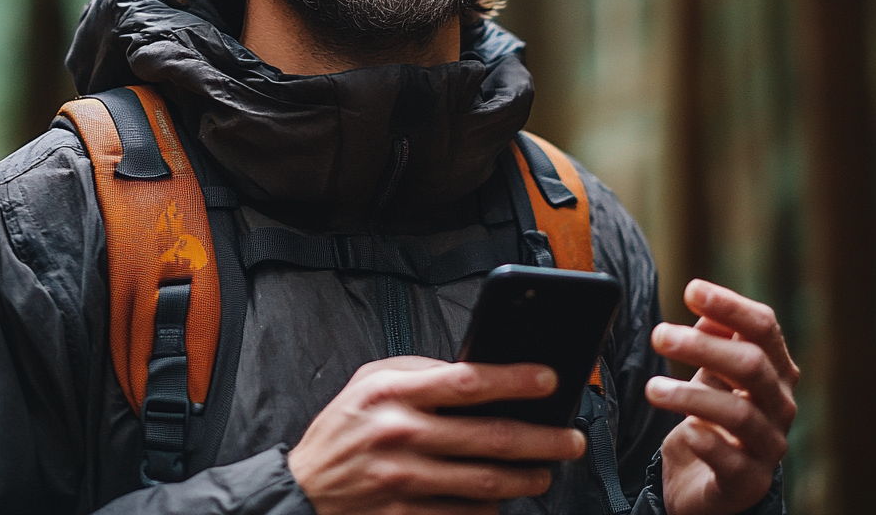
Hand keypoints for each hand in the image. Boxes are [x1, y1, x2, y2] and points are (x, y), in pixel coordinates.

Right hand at [288, 355, 585, 514]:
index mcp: (393, 391)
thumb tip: (478, 375)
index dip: (513, 379)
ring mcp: (403, 481)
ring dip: (526, 478)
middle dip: (541, 438)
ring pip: (485, 482)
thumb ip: (420, 373)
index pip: (467, 381)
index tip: (549, 378)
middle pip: (489, 437)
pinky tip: (501, 497)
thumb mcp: (371, 381)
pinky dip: (490, 507)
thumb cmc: (344, 428)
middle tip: (571, 438)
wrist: (304, 490)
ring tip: (545, 471)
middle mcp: (400, 434)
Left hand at [645, 280, 798, 514]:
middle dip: (702, 346)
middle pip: (752, 364)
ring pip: (739, 413)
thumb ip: (712, 334)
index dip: (731, 306)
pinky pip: (733, 462)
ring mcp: (769, 445)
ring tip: (652, 388)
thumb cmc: (711, 412)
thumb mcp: (710, 369)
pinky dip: (707, 442)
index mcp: (774, 368)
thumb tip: (701, 296)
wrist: (708, 479)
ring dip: (690, 395)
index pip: (764, 327)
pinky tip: (685, 431)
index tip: (691, 290)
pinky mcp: (750, 483)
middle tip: (658, 336)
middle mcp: (780, 404)